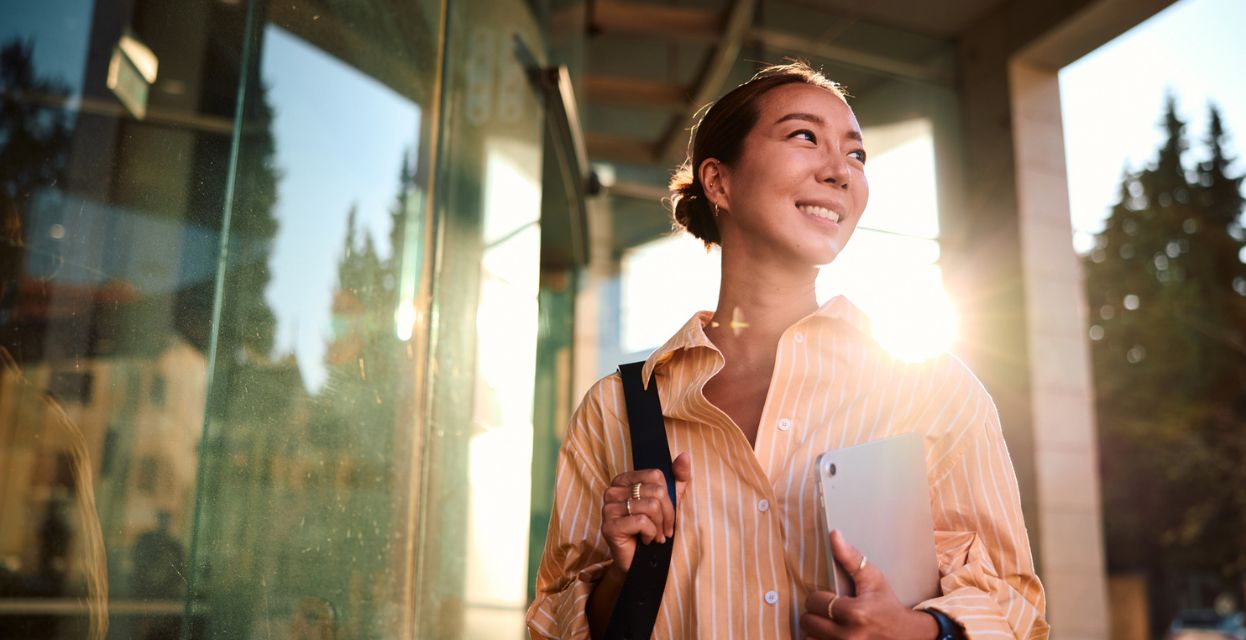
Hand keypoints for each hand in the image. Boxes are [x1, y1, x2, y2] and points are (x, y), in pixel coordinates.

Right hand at [599, 453, 691, 576]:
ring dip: (659, 526)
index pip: (656, 475)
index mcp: (624, 480)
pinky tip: (645, 540)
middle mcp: (612, 491)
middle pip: (655, 491)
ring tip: (655, 536)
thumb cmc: (652, 530)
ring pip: (650, 506)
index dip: (669, 498)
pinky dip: (650, 533)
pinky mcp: (609, 526)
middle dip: (667, 515)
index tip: (668, 515)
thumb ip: (677, 479)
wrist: (639, 563)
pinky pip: (642, 521)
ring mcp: (608, 508)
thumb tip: (684, 456)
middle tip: (664, 530)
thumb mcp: (669, 502)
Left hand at [800, 530, 938, 639]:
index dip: (819, 597)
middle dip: (815, 613)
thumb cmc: (888, 605)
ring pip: (809, 638)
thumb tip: (834, 535)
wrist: (907, 635)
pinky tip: (829, 634)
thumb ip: (851, 558)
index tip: (828, 597)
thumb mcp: (873, 579)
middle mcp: (849, 636)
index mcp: (855, 613)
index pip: (815, 602)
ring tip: (828, 624)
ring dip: (815, 631)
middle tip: (828, 610)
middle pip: (808, 622)